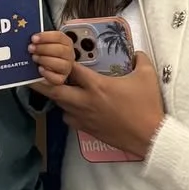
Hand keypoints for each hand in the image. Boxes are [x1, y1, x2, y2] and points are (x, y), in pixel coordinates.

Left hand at [29, 30, 74, 85]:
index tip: (34, 38)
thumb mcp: (42, 44)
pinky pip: (56, 78)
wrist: (39, 71)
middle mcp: (68, 54)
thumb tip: (31, 38)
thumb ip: (39, 40)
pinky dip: (47, 73)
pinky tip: (40, 68)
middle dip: (43, 48)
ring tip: (34, 58)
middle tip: (31, 48)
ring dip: (45, 60)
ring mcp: (66, 67)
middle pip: (60, 50)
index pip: (59, 37)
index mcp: (65, 42)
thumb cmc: (42, 54)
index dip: (45, 37)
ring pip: (61, 64)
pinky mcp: (61, 79)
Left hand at [34, 52, 164, 158]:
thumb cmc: (147, 106)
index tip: (58, 55)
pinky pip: (68, 118)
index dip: (62, 60)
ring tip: (60, 87)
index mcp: (97, 85)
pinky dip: (67, 111)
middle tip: (39, 72)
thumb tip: (137, 53)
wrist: (149, 136)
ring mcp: (83, 117)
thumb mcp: (147, 76)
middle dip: (44, 80)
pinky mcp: (86, 129)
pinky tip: (75, 107)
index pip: (71, 69)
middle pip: (54, 89)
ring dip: (58, 95)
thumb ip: (140, 59)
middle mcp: (85, 100)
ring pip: (60, 104)